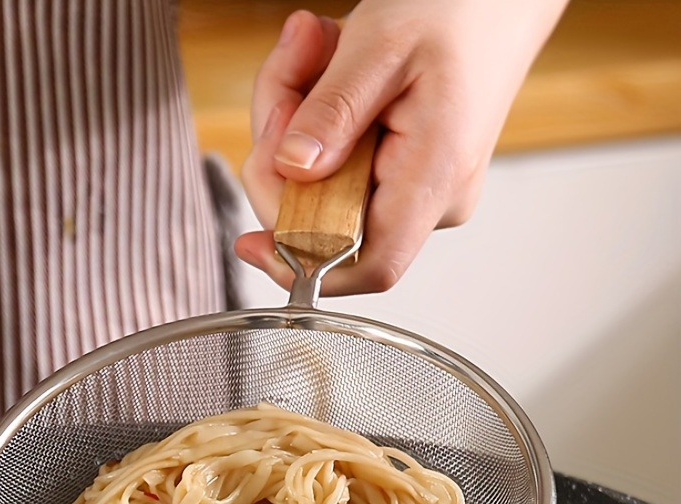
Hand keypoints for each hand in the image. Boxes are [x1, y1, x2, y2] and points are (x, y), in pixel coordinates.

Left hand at [235, 0, 567, 295]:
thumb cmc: (461, 10)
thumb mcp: (382, 46)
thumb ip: (332, 113)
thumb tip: (291, 169)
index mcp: (434, 179)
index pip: (369, 265)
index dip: (304, 264)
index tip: (253, 243)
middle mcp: (427, 199)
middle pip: (322, 216)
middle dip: (282, 152)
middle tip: (284, 80)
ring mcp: (411, 188)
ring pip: (319, 184)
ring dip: (294, 117)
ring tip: (312, 46)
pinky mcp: (395, 171)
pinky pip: (332, 162)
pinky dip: (314, 114)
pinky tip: (325, 61)